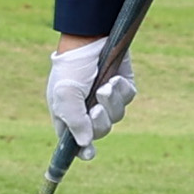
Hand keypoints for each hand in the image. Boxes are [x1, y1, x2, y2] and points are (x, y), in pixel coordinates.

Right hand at [43, 34, 131, 153]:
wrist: (88, 39)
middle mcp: (88, 110)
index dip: (83, 150)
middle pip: (101, 131)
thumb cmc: (71, 68)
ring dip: (111, 102)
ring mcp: (107, 98)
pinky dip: (122, 90)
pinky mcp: (122, 86)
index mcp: (69, 115)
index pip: (77, 141)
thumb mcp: (65, 94)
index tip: (89, 154)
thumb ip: (74, 120)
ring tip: (105, 86)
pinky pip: (128, 97)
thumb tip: (85, 142)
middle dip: (101, 121)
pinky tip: (114, 78)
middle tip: (96, 108)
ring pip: (117, 115)